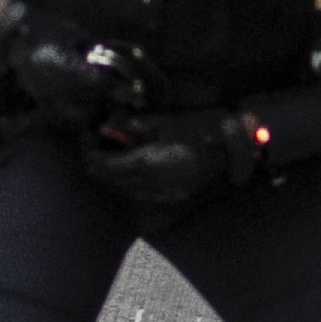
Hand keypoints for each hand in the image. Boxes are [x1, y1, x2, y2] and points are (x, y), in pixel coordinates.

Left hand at [82, 109, 263, 209]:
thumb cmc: (200, 128)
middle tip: (96, 142)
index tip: (87, 135)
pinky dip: (128, 180)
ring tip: (115, 151)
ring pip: (121, 190)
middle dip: (97, 162)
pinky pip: (138, 193)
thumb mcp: (163, 122)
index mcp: (148, 163)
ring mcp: (162, 196)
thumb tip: (106, 127)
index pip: (102, 166)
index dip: (88, 151)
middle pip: (107, 181)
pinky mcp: (170, 199)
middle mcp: (152, 185)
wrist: (233, 148)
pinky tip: (133, 163)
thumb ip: (131, 127)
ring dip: (112, 173)